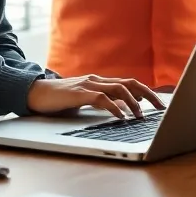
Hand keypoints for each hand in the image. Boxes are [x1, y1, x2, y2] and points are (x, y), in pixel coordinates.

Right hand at [26, 75, 165, 119]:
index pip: (130, 83)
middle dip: (148, 94)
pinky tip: (121, 117)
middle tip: (161, 108)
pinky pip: (101, 98)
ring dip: (133, 102)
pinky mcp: (79, 93)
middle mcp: (98, 80)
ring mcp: (89, 84)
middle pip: (130, 83)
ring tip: (141, 116)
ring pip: (119, 88)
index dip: (147, 92)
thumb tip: (122, 110)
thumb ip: (102, 102)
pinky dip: (114, 107)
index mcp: (101, 82)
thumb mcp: (85, 100)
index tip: (159, 103)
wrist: (34, 93)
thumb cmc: (59, 99)